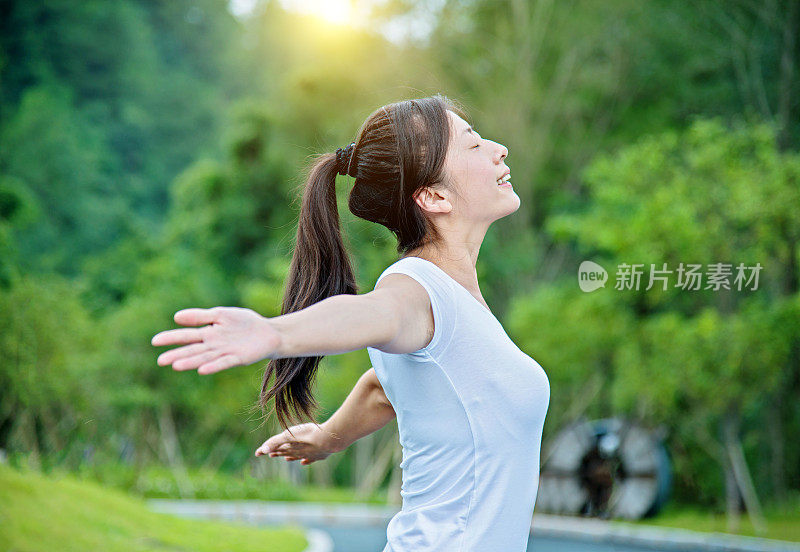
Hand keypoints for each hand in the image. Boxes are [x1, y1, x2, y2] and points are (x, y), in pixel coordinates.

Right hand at [152, 307, 279, 374]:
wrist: (268, 332)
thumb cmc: (243, 323)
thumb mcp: (221, 315)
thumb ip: (200, 316)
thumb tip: (176, 317)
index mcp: (208, 333)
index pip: (186, 335)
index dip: (171, 338)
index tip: (154, 341)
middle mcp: (213, 345)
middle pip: (193, 350)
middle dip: (177, 354)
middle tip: (160, 361)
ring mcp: (225, 352)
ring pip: (205, 358)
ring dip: (191, 362)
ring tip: (176, 366)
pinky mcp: (238, 357)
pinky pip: (224, 362)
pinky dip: (213, 366)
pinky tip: (202, 370)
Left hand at [255, 422, 338, 464]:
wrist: (328, 440)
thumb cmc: (308, 435)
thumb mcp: (288, 435)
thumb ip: (275, 441)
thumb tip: (262, 450)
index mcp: (290, 447)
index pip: (276, 448)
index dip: (267, 449)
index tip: (257, 453)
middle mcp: (298, 452)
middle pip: (285, 452)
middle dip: (278, 452)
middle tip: (271, 454)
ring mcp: (309, 454)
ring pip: (297, 456)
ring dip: (291, 457)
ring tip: (286, 459)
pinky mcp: (319, 454)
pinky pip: (311, 458)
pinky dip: (306, 460)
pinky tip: (304, 462)